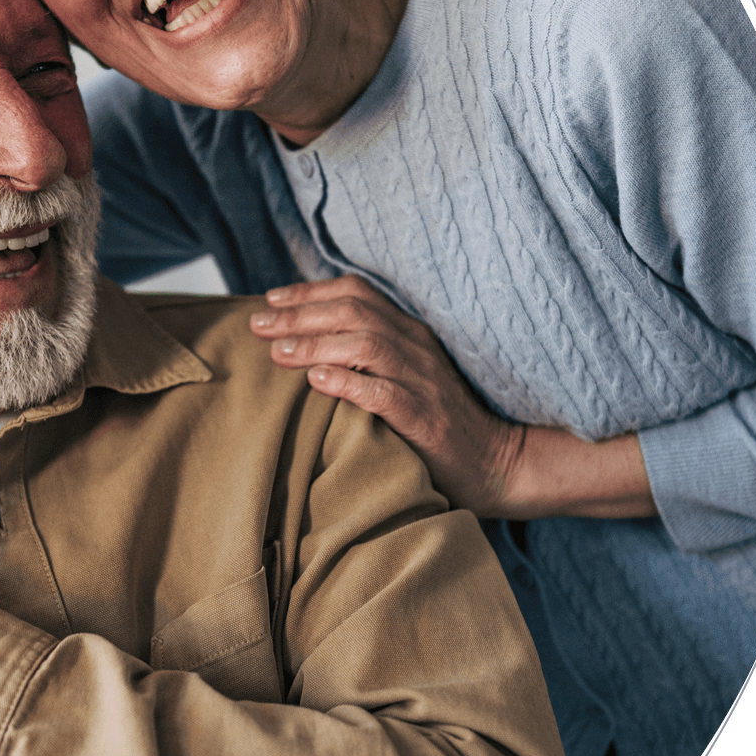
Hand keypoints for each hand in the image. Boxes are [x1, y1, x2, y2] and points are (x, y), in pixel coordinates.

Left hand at [252, 275, 524, 515]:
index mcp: (409, 333)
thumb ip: (367, 357)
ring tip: (279, 353)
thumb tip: (306, 347)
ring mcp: (423, 382)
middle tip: (257, 325)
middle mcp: (416, 348)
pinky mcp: (426, 418)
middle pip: (353, 314)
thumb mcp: (404, 377)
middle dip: (301, 315)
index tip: (269, 300)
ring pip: (367, 345)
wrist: (497, 462)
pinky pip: (385, 393)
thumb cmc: (436, 422)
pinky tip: (318, 381)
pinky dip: (349, 383)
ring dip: (318, 345)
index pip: (357, 294)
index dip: (310, 292)